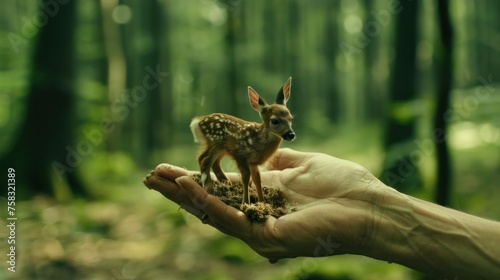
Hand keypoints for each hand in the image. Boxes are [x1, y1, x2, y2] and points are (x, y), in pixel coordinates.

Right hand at [143, 148, 385, 262]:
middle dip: (179, 189)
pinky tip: (187, 187)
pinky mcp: (266, 236)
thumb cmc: (343, 185)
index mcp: (265, 197)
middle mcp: (257, 215)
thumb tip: (258, 148)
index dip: (198, 177)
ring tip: (157, 181)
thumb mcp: (303, 163)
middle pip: (210, 202)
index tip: (173, 166)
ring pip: (212, 212)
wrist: (369, 206)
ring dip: (183, 195)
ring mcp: (260, 228)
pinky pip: (230, 218)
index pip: (222, 188)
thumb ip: (277, 159)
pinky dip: (206, 202)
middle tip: (151, 177)